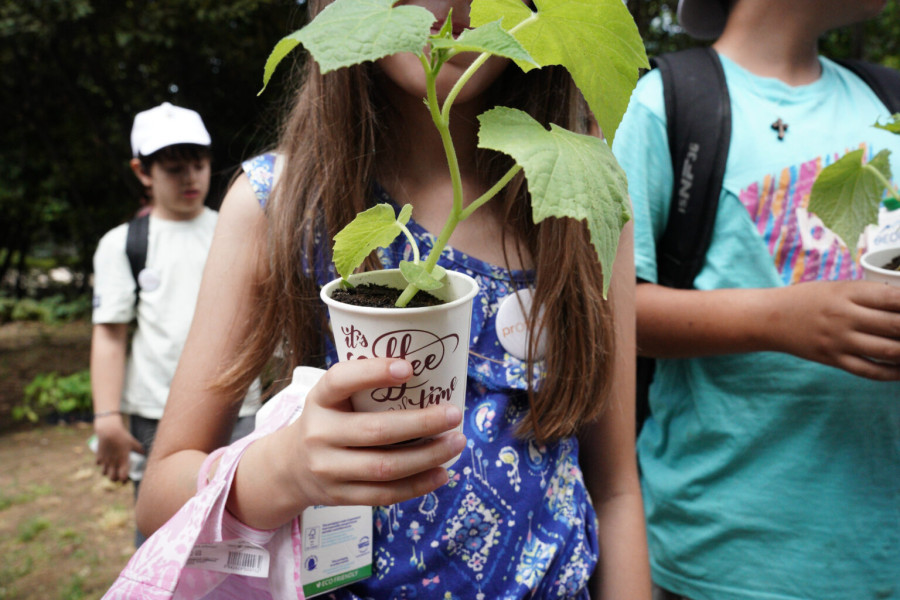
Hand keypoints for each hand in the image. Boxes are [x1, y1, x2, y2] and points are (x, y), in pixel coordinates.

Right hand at [94, 417, 143, 482]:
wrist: (109, 431)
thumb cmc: (123, 437)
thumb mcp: (133, 443)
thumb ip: (139, 449)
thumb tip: (144, 453)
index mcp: (123, 461)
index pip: (123, 477)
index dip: (124, 481)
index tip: (126, 480)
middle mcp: (113, 463)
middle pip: (112, 479)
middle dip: (115, 479)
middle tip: (118, 476)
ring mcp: (105, 460)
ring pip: (104, 473)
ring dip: (108, 472)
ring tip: (111, 469)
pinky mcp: (99, 456)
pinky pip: (98, 464)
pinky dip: (101, 464)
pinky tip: (105, 460)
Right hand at [236, 358, 465, 528]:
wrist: (289, 466)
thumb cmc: (328, 420)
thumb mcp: (333, 397)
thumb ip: (364, 386)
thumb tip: (429, 375)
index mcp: (319, 399)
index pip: (341, 380)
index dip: (373, 372)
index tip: (409, 368)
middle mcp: (319, 433)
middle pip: (376, 431)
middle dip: (422, 423)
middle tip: (454, 414)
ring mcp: (328, 469)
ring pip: (385, 467)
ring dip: (428, 457)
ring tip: (456, 443)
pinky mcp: (339, 496)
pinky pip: (384, 494)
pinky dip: (418, 485)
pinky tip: (441, 473)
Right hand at [770, 280, 899, 379]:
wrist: (770, 318)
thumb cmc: (808, 298)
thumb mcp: (839, 287)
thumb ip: (871, 295)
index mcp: (848, 292)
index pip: (895, 299)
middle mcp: (846, 316)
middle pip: (897, 326)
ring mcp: (840, 340)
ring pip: (889, 351)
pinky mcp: (834, 359)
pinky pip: (870, 370)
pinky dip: (892, 373)